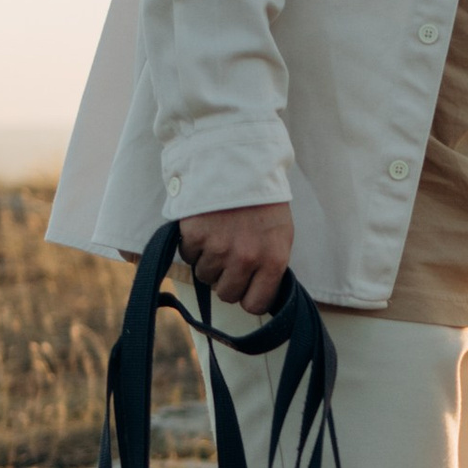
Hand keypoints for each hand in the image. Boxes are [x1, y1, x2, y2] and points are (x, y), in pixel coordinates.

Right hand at [176, 202, 294, 312]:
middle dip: (226, 280)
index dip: (248, 296)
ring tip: (219, 236)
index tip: (245, 287)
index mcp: (273, 260)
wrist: (237, 162)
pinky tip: (205, 227)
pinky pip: (188, 257)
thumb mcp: (280, 234)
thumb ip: (269, 266)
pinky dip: (193, 246)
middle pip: (226, 294)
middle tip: (230, 256)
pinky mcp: (194, 236)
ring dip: (209, 262)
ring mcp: (218, 248)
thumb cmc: (262, 200)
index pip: (255, 304)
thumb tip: (255, 292)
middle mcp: (246, 259)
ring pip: (205, 277)